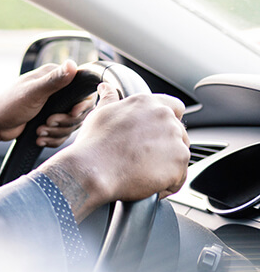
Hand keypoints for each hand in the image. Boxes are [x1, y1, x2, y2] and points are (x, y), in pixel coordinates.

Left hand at [0, 61, 93, 159]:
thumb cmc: (9, 104)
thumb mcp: (33, 92)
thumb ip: (54, 81)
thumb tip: (72, 64)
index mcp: (54, 77)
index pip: (83, 90)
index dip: (82, 104)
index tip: (73, 113)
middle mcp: (56, 91)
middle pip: (79, 112)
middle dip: (64, 122)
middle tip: (48, 122)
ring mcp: (54, 107)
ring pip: (71, 125)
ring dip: (56, 132)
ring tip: (39, 131)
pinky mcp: (50, 121)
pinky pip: (62, 135)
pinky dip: (52, 139)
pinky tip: (38, 138)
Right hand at [39, 83, 189, 221]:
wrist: (93, 169)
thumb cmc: (94, 143)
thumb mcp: (99, 114)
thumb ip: (109, 99)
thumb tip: (105, 87)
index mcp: (147, 103)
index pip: (174, 107)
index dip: (167, 122)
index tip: (155, 135)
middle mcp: (165, 118)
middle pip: (179, 134)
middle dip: (165, 147)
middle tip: (141, 158)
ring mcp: (175, 140)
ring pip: (179, 156)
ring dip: (166, 166)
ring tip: (141, 173)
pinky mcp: (179, 164)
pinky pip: (179, 177)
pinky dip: (167, 184)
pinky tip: (147, 184)